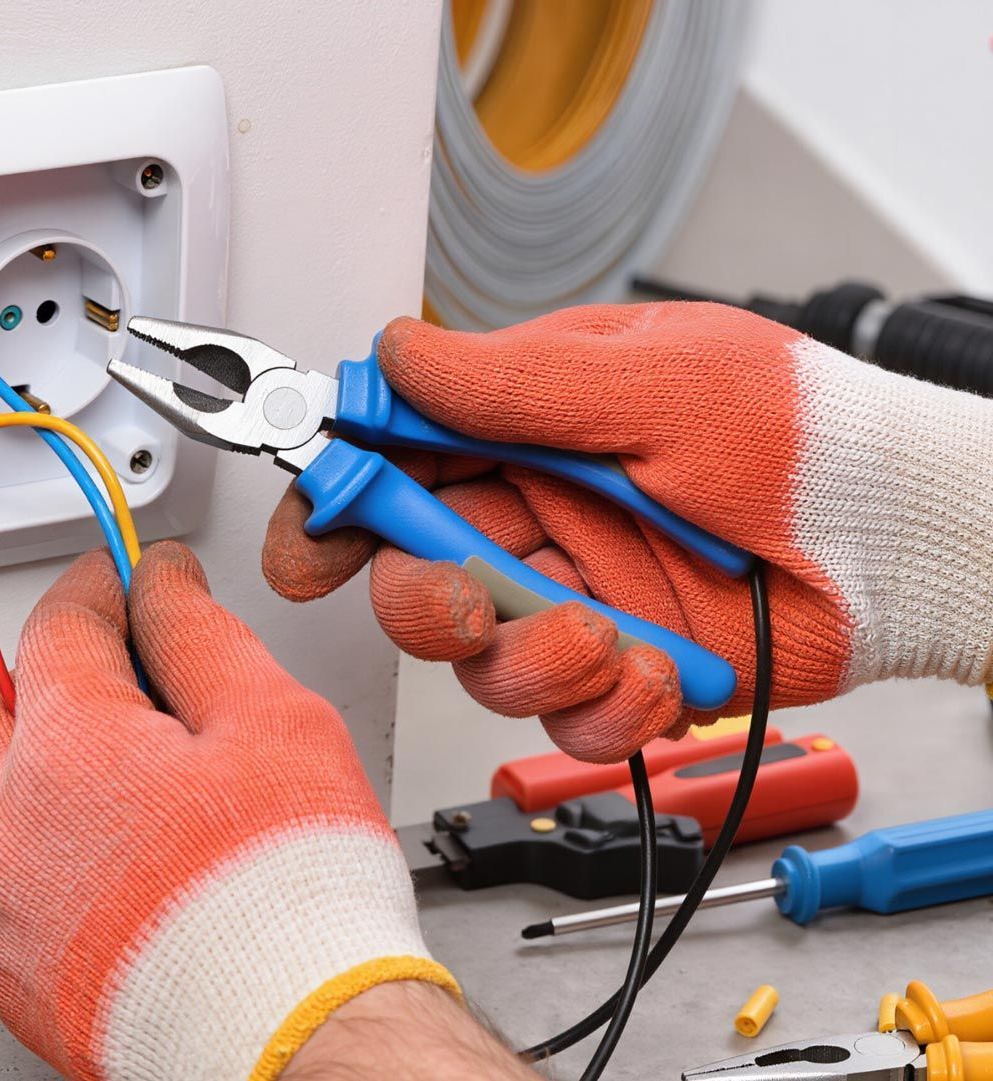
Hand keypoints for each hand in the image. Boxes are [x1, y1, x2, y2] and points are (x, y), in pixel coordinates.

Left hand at [0, 541, 455, 1080]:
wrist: (293, 1043)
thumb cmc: (288, 901)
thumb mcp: (270, 720)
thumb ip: (196, 633)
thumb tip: (159, 582)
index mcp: (63, 748)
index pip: (59, 624)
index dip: (106, 587)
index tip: (135, 578)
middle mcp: (5, 826)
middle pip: (15, 710)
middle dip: (71, 682)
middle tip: (147, 687)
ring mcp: (2, 909)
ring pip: (12, 803)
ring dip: (66, 780)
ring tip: (164, 803)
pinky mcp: (17, 974)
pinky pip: (20, 887)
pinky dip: (64, 863)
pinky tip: (141, 875)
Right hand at [264, 302, 992, 761]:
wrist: (904, 537)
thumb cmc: (802, 435)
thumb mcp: (650, 381)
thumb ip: (510, 382)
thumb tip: (398, 354)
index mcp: (527, 434)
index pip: (394, 463)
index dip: (336, 504)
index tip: (309, 543)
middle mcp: (540, 520)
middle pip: (414, 577)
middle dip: (422, 602)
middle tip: (460, 601)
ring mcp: (579, 600)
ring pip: (480, 661)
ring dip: (530, 660)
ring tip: (603, 635)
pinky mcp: (626, 671)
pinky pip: (570, 717)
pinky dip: (608, 704)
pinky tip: (659, 669)